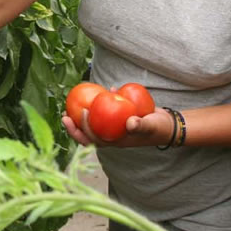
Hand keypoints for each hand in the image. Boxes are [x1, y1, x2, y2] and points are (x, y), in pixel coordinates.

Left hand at [61, 107, 176, 147]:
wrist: (166, 125)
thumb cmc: (158, 128)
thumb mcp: (150, 126)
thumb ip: (140, 125)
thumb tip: (130, 123)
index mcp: (114, 141)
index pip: (93, 139)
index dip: (83, 128)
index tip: (80, 112)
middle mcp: (111, 135)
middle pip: (87, 135)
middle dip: (73, 128)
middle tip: (63, 115)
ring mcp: (113, 127)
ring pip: (94, 122)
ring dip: (83, 116)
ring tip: (72, 103)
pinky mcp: (118, 117)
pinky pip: (107, 110)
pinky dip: (104, 100)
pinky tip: (107, 89)